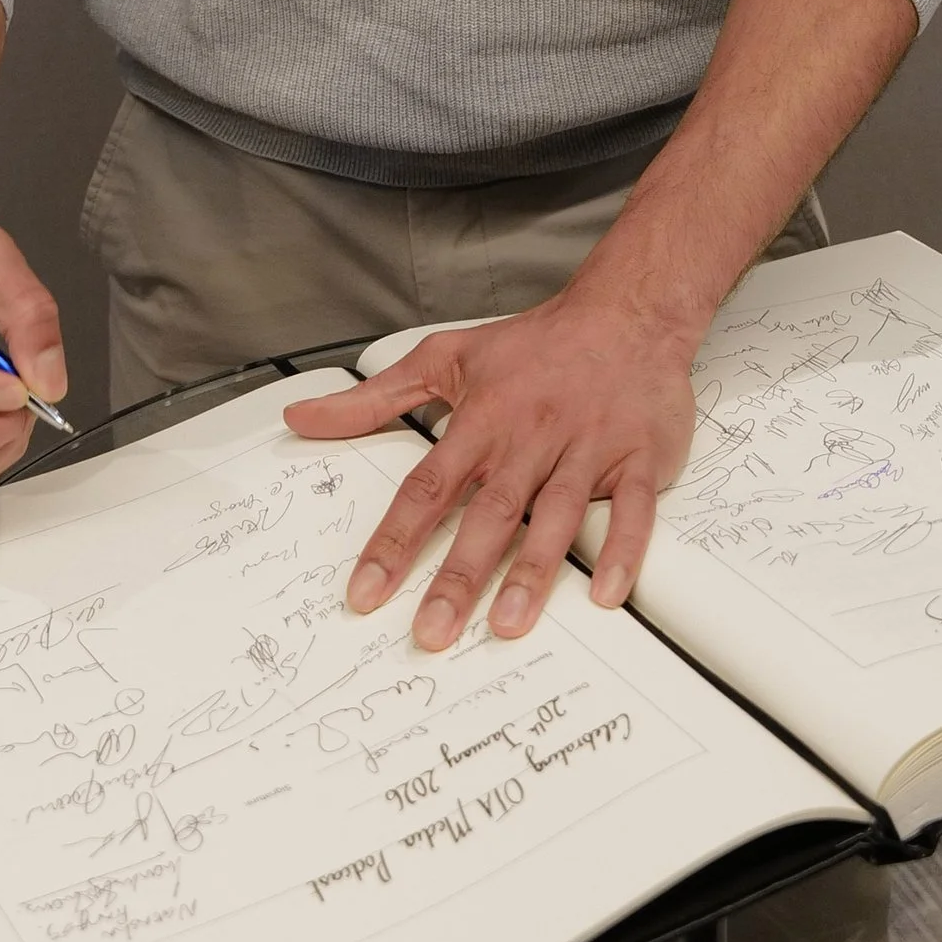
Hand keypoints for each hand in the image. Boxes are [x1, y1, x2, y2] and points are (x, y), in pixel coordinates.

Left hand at [283, 284, 700, 648]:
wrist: (627, 311)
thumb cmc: (534, 343)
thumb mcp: (444, 358)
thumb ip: (372, 399)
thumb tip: (303, 417)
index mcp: (484, 419)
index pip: (426, 488)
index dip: (393, 543)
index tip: (367, 593)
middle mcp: (531, 438)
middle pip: (490, 513)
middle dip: (458, 575)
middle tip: (432, 631)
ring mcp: (587, 450)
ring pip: (558, 516)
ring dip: (533, 572)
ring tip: (508, 625)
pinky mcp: (638, 460)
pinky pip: (634, 511)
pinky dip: (623, 551)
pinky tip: (605, 594)